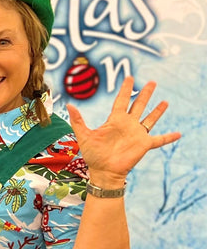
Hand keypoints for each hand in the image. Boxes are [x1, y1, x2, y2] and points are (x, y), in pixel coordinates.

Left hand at [66, 77, 180, 185]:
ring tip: (165, 101)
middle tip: (152, 82)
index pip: (122, 100)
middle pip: (138, 105)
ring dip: (158, 111)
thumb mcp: (84, 135)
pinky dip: (169, 137)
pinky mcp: (144, 144)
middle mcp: (127, 125)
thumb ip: (78, 120)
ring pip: (150, 119)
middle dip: (145, 94)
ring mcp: (137, 134)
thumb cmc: (93, 154)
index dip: (126, 89)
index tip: (130, 77)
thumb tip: (69, 105)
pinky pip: (159, 140)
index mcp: (114, 120)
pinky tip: (178, 134)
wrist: (103, 171)